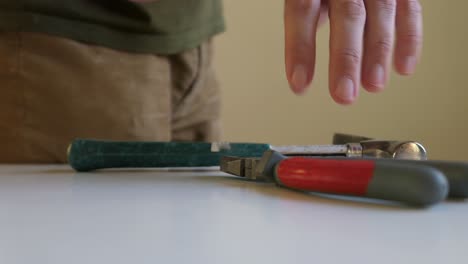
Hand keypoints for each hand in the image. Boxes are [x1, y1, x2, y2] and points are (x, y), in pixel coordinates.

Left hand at [284, 0, 422, 104]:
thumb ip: (310, 15)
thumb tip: (301, 64)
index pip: (302, 11)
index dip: (300, 49)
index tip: (299, 84)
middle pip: (347, 16)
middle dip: (346, 58)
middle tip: (344, 94)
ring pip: (380, 14)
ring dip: (378, 53)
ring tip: (373, 86)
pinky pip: (409, 9)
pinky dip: (409, 39)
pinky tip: (403, 67)